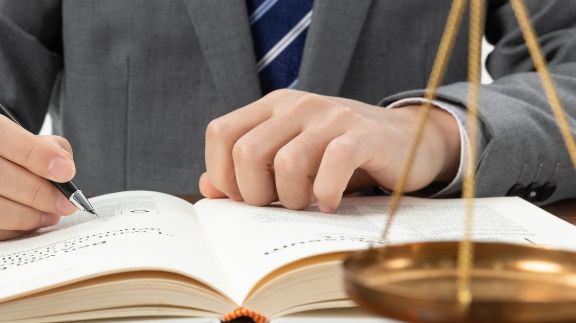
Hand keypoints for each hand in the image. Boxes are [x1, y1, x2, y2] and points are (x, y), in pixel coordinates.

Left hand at [200, 89, 459, 211]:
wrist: (407, 141)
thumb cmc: (337, 156)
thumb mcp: (289, 157)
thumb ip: (246, 170)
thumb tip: (208, 188)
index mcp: (272, 106)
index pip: (220, 133)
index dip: (222, 172)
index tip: (242, 196)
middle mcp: (298, 105)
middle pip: (246, 152)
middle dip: (254, 193)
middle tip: (277, 204)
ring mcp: (331, 117)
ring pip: (286, 163)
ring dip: (292, 198)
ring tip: (307, 203)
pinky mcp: (364, 135)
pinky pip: (332, 165)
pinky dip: (326, 193)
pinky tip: (330, 203)